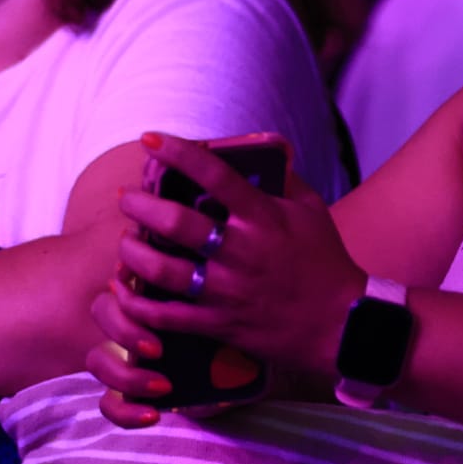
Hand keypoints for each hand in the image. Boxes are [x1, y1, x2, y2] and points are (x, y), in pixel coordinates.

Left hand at [89, 134, 364, 419]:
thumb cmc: (326, 261)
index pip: (216, 176)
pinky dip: (138, 302)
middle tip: (127, 197)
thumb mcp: (312, 211)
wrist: (339, 324)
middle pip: (177, 223)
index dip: (180, 154)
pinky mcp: (218, 322)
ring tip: (125, 240)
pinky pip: (166, 314)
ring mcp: (227, 290)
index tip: (150, 140)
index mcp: (264, 218)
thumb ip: (285, 180)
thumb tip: (266, 150)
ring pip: (163, 269)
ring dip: (134, 252)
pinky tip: (123, 288)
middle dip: (141, 205)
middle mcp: (241, 251)